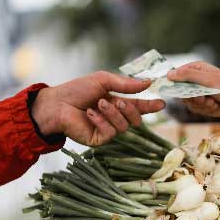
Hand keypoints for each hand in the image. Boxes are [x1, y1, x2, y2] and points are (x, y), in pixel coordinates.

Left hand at [32, 71, 165, 145]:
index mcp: (117, 103)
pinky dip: (102, 121)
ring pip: (124, 126)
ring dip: (113, 113)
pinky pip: (110, 132)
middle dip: (131, 110)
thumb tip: (148, 83)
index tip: (162, 103)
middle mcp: (114, 118)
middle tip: (120, 102)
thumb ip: (126, 84)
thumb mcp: (104, 80)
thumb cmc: (77, 90)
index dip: (151, 105)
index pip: (139, 106)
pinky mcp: (99, 139)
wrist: (56, 103)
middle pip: (136, 120)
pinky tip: (90, 114)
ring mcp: (107, 130)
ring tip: (98, 104)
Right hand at [168, 61, 219, 145]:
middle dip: (191, 96)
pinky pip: (193, 108)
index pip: (176, 73)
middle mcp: (195, 79)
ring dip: (199, 103)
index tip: (176, 89)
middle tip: (201, 98)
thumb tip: (169, 74)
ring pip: (186, 101)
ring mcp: (197, 92)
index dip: (174, 82)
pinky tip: (214, 106)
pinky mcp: (200, 103)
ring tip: (212, 102)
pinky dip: (204, 109)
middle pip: (179, 89)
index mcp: (196, 68)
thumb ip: (188, 76)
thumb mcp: (207, 79)